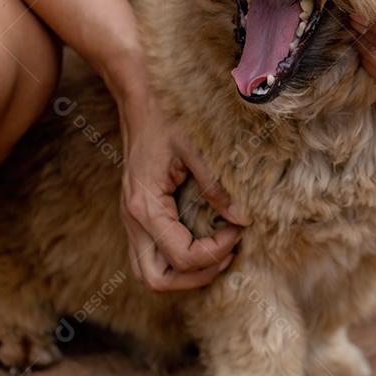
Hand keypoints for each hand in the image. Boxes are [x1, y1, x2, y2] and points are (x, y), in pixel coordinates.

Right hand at [117, 87, 248, 290]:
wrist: (138, 96)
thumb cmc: (165, 117)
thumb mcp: (196, 149)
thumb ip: (218, 187)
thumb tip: (244, 219)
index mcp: (145, 206)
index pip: (180, 256)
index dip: (214, 253)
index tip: (238, 231)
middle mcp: (132, 218)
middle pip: (154, 279)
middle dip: (195, 277)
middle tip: (227, 254)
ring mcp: (131, 218)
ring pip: (148, 271)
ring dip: (183, 273)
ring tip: (217, 253)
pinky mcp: (138, 213)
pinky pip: (151, 253)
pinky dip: (176, 258)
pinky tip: (204, 239)